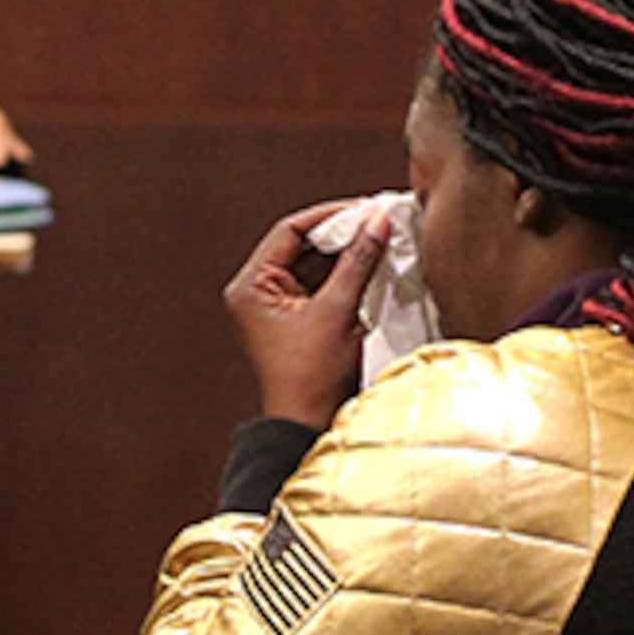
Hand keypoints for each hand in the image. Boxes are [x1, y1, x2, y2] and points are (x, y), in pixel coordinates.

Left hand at [223, 199, 387, 425]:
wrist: (309, 425)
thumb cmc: (310, 378)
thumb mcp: (337, 311)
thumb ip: (358, 262)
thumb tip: (376, 223)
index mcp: (252, 286)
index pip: (290, 231)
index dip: (329, 216)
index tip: (364, 209)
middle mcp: (259, 292)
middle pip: (304, 246)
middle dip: (342, 235)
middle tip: (378, 221)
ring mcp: (279, 307)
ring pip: (316, 265)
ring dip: (348, 255)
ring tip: (382, 241)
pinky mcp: (300, 320)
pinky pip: (324, 285)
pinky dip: (348, 276)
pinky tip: (374, 267)